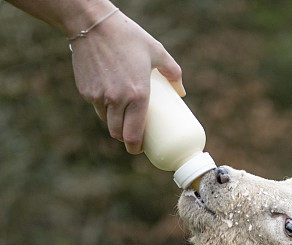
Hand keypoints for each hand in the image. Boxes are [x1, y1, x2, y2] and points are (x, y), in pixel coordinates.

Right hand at [70, 10, 183, 153]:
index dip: (136, 146)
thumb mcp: (157, 51)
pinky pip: (96, 106)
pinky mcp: (85, 90)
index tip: (139, 149)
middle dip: (125, 139)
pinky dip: (103, 108)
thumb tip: (182, 91)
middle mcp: (117, 100)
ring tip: (123, 118)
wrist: (91, 22)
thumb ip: (173, 71)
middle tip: (132, 138)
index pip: (134, 134)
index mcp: (138, 95)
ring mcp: (98, 96)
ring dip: (114, 124)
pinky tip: (108, 99)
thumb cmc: (128, 36)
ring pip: (107, 122)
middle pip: (119, 134)